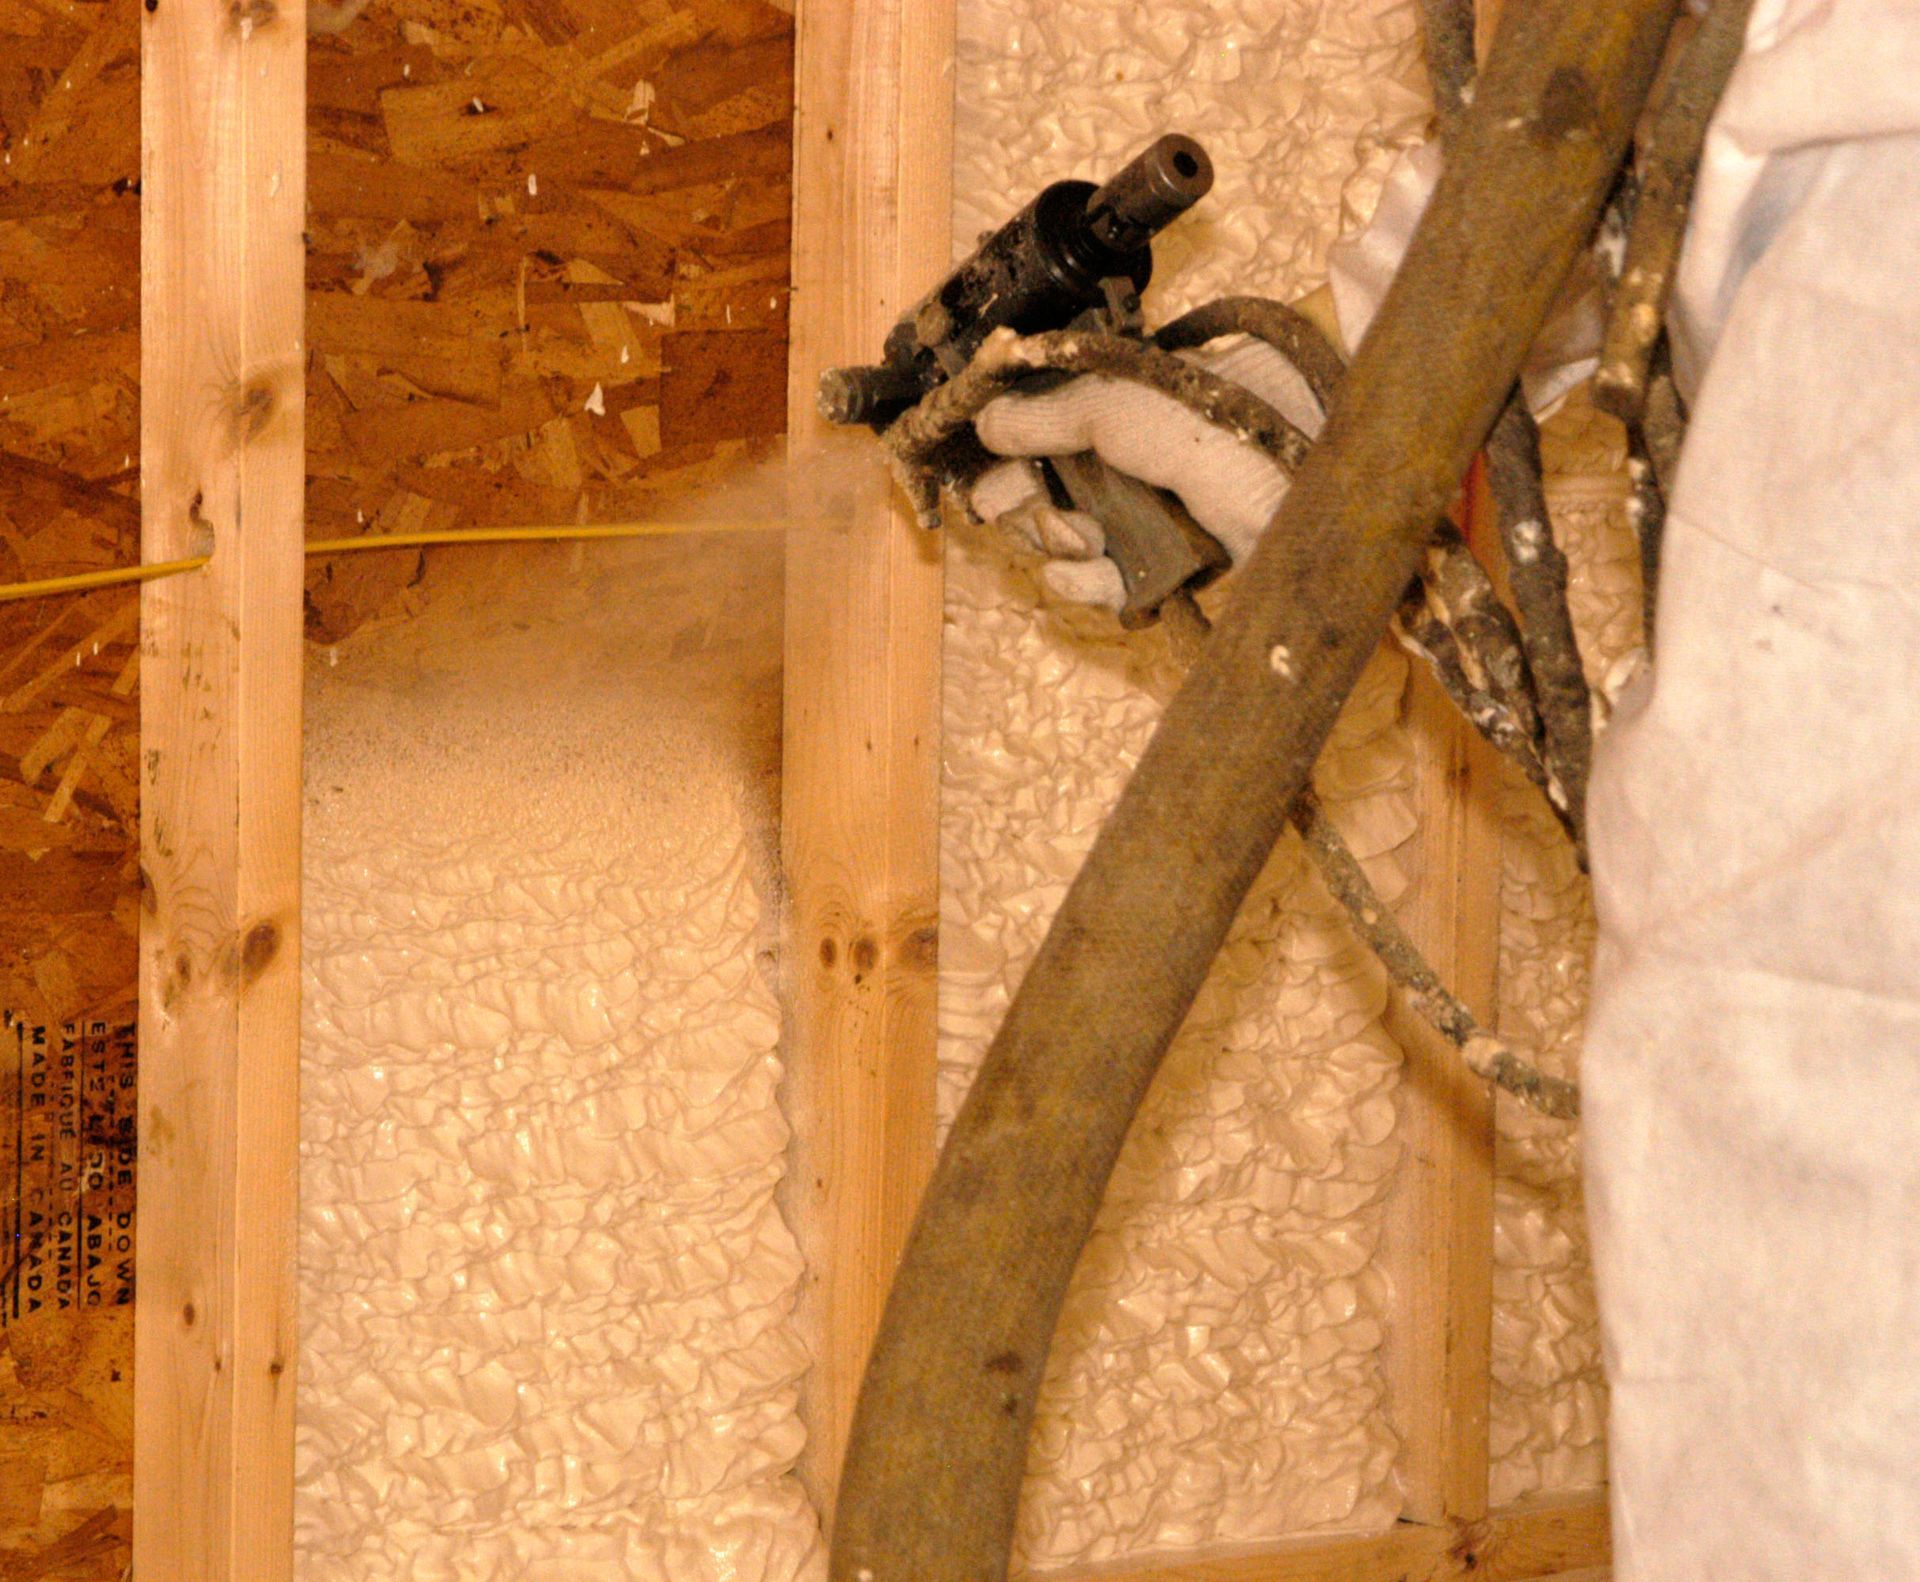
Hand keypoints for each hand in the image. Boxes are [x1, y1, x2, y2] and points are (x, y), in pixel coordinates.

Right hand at [968, 333, 1324, 612]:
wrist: (1297, 461)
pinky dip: (1092, 586)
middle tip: (1042, 511)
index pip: (1034, 447)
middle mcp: (1120, 470)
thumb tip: (985, 423)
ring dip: (1059, 550)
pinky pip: (1106, 590)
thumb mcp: (1115, 402)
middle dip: (1027, 513)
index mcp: (1108, 418)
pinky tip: (1099, 572)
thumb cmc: (1212, 416)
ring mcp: (1143, 521)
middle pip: (1038, 506)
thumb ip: (1047, 415)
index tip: (978, 486)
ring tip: (1086, 538)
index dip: (1003, 468)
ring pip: (1066, 554)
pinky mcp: (1167, 570)